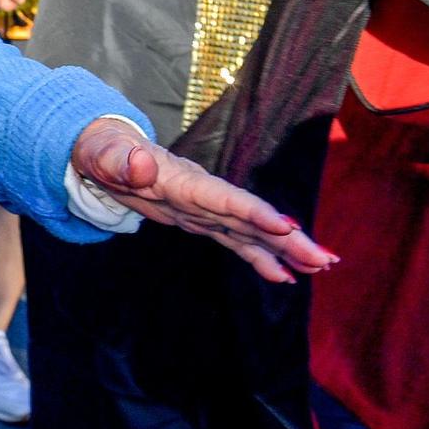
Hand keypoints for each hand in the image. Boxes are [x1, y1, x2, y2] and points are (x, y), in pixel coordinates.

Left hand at [69, 118, 337, 282]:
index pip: (225, 198)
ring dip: (286, 251)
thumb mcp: (103, 154)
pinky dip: (260, 259)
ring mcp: (204, 209)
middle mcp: (203, 195)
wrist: (104, 155)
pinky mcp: (200, 220)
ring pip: (252, 232)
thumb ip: (120, 160)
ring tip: (321, 268)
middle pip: (252, 218)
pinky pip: (235, 242)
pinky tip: (285, 277)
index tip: (288, 227)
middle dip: (289, 239)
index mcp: (184, 181)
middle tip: (326, 259)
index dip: (255, 213)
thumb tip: (138, 163)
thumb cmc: (102, 152)